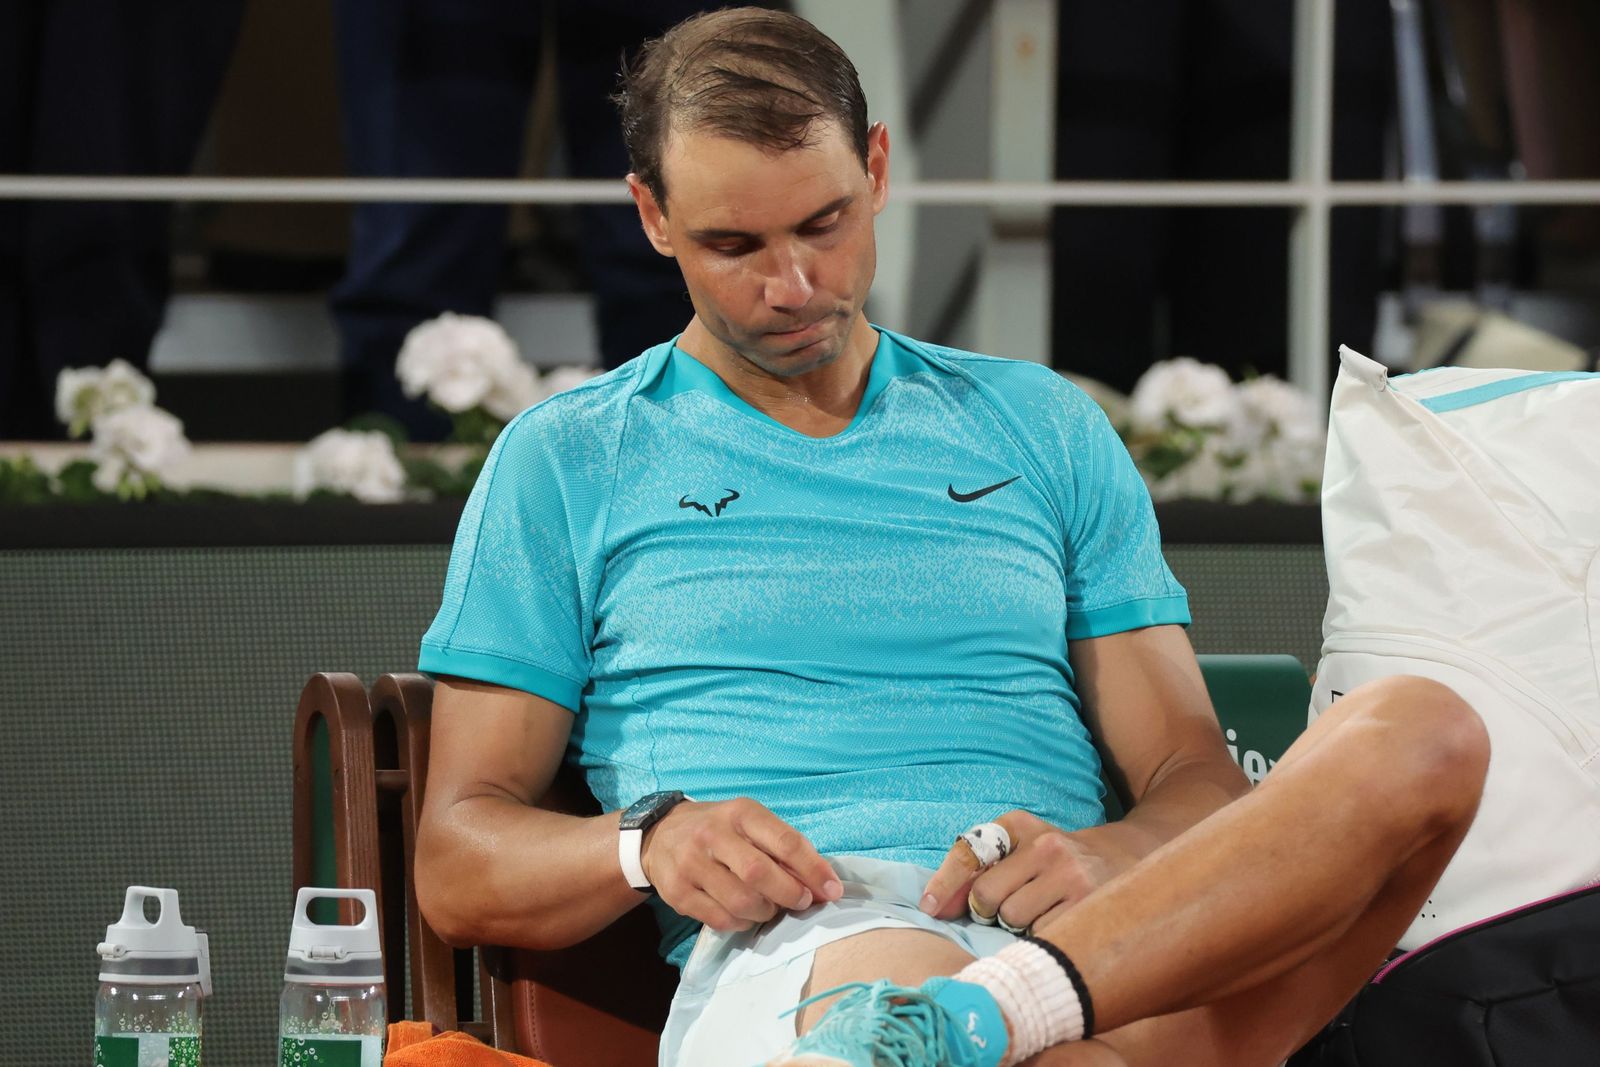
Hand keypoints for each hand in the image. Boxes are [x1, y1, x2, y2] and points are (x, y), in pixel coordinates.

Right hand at [639, 797, 843, 931]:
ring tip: (770, 907)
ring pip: (741, 902)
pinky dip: (743, 923)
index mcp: (741, 813)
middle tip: (801, 902)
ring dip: (766, 912)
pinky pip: (721, 920)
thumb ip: (785, 848)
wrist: (660, 834)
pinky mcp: (677, 892)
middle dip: (790, 894)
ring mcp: (691, 864)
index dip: (814, 870)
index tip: (832, 890)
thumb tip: (824, 885)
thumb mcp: (751, 823)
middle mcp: (713, 834)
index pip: (785, 842)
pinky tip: (746, 914)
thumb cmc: (721, 829)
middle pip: (760, 874)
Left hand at [919, 811, 1136, 933]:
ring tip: (1038, 913)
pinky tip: (1057, 924)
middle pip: (987, 896)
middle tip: (1006, 911)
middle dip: (987, 912)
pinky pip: (1043, 936)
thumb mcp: (1020, 849)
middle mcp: (1045, 844)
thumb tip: (936, 907)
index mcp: (1018, 825)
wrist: (1127, 856)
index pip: (969, 853)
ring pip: (1014, 919)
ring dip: (1017, 927)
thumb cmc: (1057, 861)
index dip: (945, 885)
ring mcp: (1071, 874)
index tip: (930, 909)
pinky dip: (1042, 938)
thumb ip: (977, 870)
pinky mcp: (1090, 903)